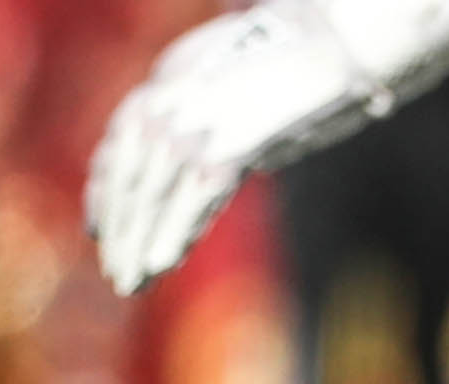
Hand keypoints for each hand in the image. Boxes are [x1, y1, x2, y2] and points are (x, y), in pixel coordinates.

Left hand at [86, 0, 448, 295]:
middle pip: (130, 164)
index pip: (126, 133)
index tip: (99, 223)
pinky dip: (173, 231)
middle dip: (120, 221)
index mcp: (178, 73)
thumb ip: (240, 119)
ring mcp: (200, 113)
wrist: (349, 39)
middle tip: (116, 269)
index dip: (108, 182)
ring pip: (152, 185)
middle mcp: (176, 88)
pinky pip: (193, 195)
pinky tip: (160, 264)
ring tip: (131, 279)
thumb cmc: (323, 63)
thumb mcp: (261, 88)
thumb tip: (249, 155)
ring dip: (139, 237)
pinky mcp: (231, 138)